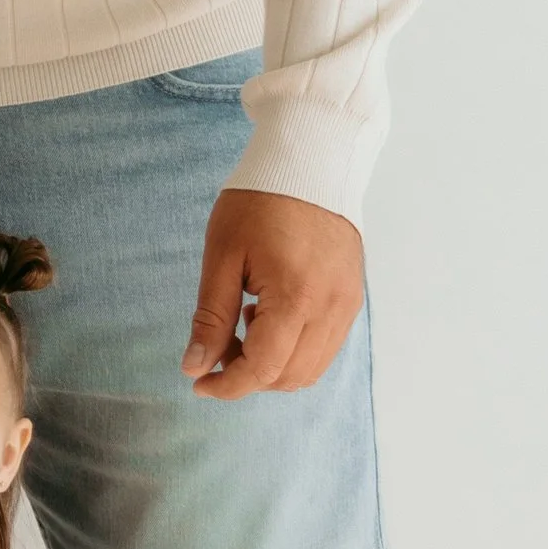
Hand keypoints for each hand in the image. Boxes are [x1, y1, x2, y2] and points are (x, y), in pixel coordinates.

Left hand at [182, 187, 363, 399]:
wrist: (309, 163)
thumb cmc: (259, 202)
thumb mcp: (222, 256)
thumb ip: (210, 318)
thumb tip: (195, 368)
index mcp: (296, 297)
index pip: (262, 369)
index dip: (227, 386)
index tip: (199, 383)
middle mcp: (331, 308)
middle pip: (289, 377)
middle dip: (248, 377)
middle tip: (217, 348)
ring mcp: (347, 304)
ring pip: (311, 369)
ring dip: (272, 366)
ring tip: (243, 327)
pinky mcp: (352, 297)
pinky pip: (325, 346)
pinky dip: (294, 350)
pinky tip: (268, 315)